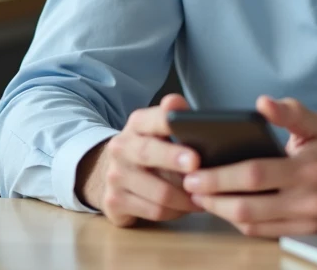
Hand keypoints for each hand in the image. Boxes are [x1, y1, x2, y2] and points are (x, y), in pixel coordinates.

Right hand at [77, 93, 203, 226]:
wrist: (111, 173)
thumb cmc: (150, 148)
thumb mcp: (159, 129)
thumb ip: (173, 117)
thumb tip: (176, 103)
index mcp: (136, 125)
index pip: (152, 119)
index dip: (170, 122)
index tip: (189, 128)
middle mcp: (121, 148)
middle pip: (148, 153)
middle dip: (174, 159)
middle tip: (197, 165)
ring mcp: (115, 177)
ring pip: (158, 191)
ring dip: (186, 197)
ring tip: (204, 196)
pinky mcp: (114, 203)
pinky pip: (155, 211)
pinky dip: (176, 212)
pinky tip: (187, 207)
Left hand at [182, 95, 316, 237]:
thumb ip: (289, 112)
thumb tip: (262, 103)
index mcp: (309, 169)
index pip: (257, 173)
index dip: (222, 175)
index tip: (197, 170)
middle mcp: (307, 199)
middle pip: (248, 204)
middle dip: (212, 196)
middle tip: (190, 184)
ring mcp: (303, 221)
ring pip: (250, 223)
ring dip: (220, 211)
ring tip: (200, 196)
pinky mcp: (298, 234)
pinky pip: (260, 231)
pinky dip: (237, 220)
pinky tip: (223, 206)